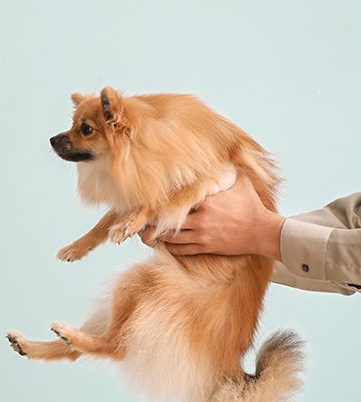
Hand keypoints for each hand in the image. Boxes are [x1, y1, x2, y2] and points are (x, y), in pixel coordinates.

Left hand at [140, 173, 284, 259]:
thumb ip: (226, 170)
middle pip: (168, 221)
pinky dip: (169, 247)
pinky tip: (161, 244)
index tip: (148, 201)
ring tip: (145, 233)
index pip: (177, 201)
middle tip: (140, 219)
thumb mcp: (240, 181)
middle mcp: (201, 219)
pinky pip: (181, 249)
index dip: (161, 202)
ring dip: (156, 237)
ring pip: (171, 238)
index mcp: (206, 201)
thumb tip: (222, 151)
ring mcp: (202, 234)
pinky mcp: (206, 247)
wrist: (263, 231)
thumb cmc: (251, 205)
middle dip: (152, 221)